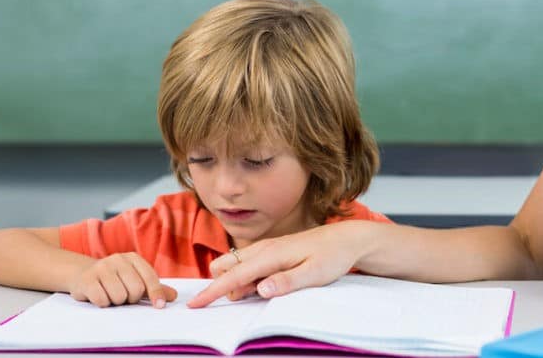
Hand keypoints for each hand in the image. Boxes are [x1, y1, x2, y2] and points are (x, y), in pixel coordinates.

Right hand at [68, 252, 177, 307]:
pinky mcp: (87, 279)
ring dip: (116, 302)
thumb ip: (154, 288)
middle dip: (131, 299)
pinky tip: (99, 296)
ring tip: (110, 295)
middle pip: (136, 289)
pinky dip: (103, 303)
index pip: (149, 277)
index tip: (159, 306)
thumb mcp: (135, 280)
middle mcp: (118, 259)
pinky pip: (102, 300)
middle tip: (124, 297)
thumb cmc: (115, 280)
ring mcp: (102, 268)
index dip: (156, 293)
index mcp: (133, 258)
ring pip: (119, 296)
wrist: (83, 274)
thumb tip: (173, 296)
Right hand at [187, 221, 371, 307]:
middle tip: (247, 299)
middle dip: (224, 285)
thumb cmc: (332, 256)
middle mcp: (265, 248)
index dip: (213, 291)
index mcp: (272, 255)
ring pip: (236, 264)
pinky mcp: (272, 250)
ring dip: (237, 281)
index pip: (234, 276)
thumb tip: (260, 289)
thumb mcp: (315, 274)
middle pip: (226, 266)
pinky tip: (267, 283)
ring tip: (266, 289)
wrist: (347, 239)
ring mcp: (267, 247)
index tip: (195, 304)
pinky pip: (248, 263)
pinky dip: (247, 276)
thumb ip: (287, 282)